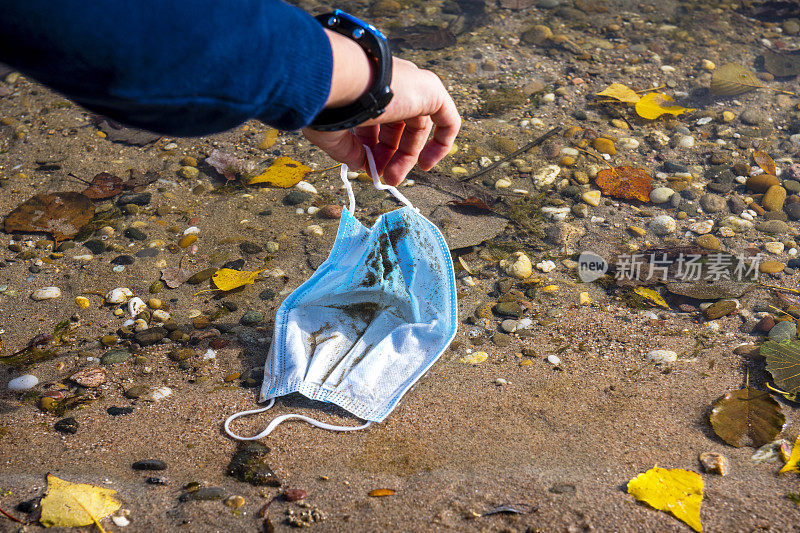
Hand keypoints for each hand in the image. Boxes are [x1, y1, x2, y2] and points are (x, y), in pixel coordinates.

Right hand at [303, 33, 459, 185]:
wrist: (340, 77)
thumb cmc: (329, 99)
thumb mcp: (333, 131)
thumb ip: (348, 149)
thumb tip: (359, 164)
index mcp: (371, 85)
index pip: (377, 118)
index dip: (372, 146)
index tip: (364, 164)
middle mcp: (395, 83)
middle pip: (399, 126)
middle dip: (388, 155)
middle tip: (379, 176)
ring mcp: (415, 86)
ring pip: (418, 129)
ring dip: (405, 158)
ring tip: (392, 178)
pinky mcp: (433, 92)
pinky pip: (448, 121)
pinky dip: (441, 144)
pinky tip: (426, 165)